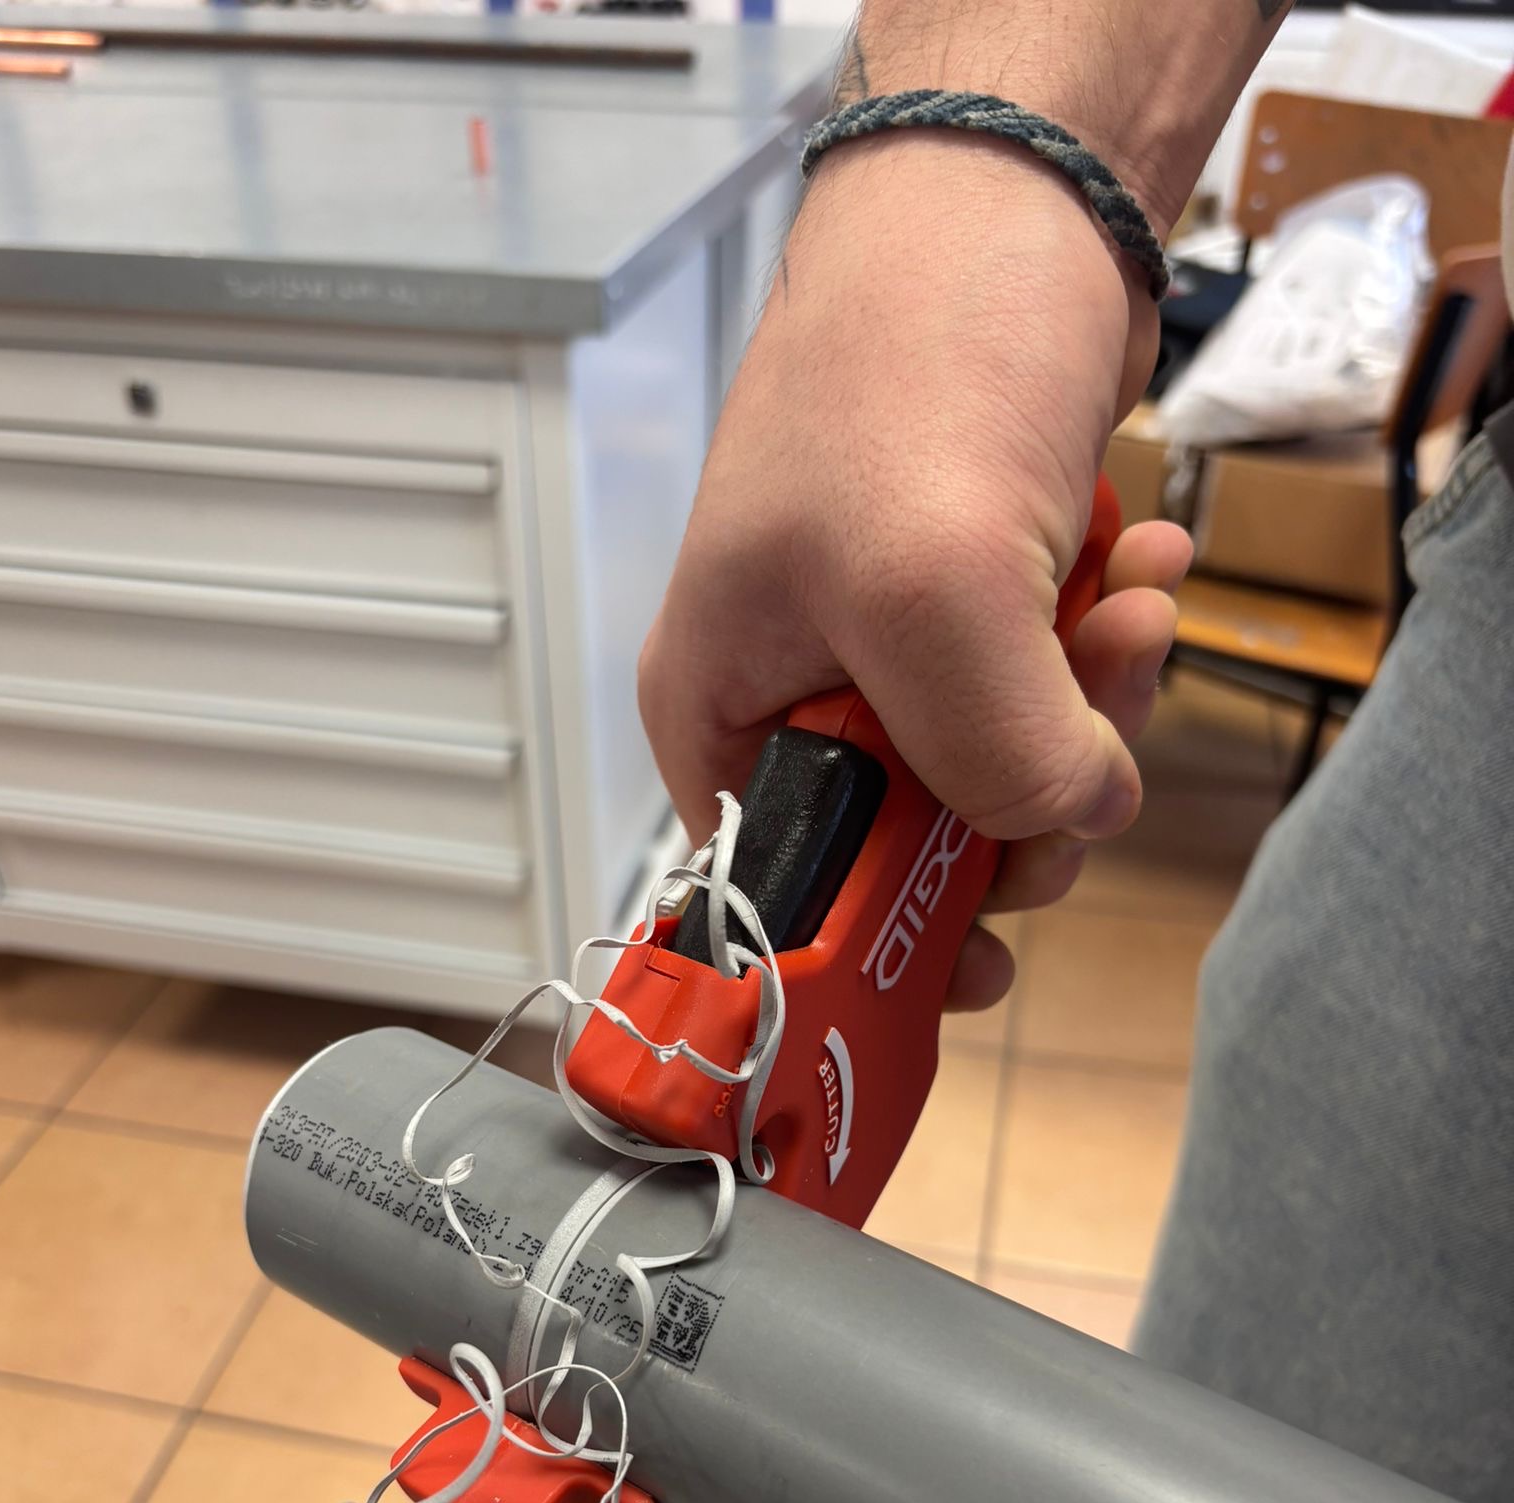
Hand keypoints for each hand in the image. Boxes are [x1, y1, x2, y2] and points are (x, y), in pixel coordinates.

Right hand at [638, 136, 1190, 1007]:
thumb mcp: (930, 589)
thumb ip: (993, 755)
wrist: (1006, 201)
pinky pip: (1059, 687)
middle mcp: (802, 697)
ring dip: (1096, 706)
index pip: (791, 898)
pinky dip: (1114, 645)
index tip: (987, 937)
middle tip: (1085, 725)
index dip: (892, 937)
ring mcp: (896, 652)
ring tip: (1128, 602)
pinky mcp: (982, 607)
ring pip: (1012, 769)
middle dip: (1030, 797)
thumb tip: (1069, 823)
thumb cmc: (910, 358)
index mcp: (727, 712)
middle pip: (926, 849)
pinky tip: (1139, 562)